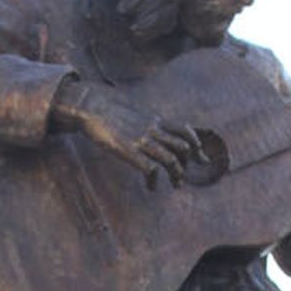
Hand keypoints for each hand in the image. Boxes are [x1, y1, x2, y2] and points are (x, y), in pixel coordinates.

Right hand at [52, 78, 203, 186]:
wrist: (91, 104)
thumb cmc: (108, 109)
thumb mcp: (135, 112)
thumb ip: (146, 121)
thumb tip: (151, 128)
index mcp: (155, 119)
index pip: (185, 130)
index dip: (196, 144)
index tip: (199, 156)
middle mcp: (153, 129)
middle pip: (182, 148)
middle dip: (187, 164)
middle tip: (182, 178)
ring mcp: (142, 140)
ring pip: (171, 160)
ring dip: (176, 175)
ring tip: (175, 185)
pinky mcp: (129, 151)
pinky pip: (150, 169)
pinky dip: (154, 181)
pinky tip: (151, 186)